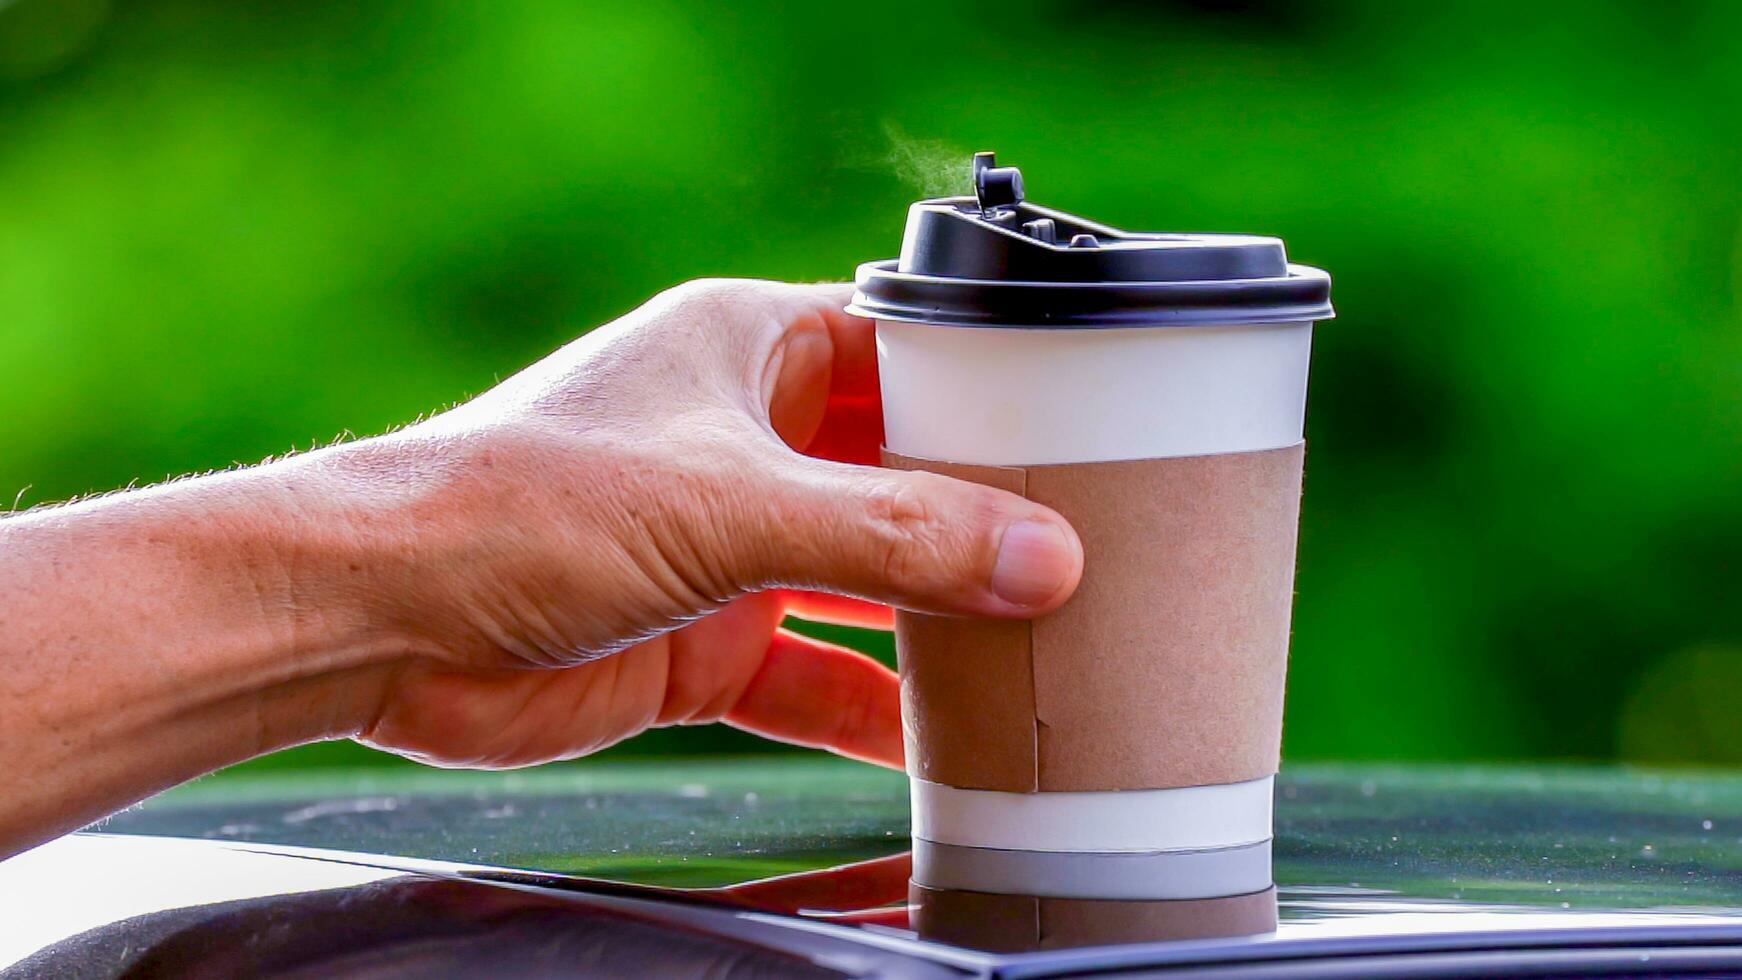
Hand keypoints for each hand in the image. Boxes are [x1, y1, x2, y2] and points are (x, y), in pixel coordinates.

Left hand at [325, 280, 1083, 769]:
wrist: (381, 621)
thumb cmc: (518, 506)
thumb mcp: (730, 509)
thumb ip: (892, 535)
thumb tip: (1040, 554)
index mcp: (749, 351)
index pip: (906, 352)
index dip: (995, 389)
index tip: (1090, 435)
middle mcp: (743, 441)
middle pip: (897, 474)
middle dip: (980, 518)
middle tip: (1086, 554)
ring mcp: (723, 547)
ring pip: (864, 581)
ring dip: (935, 620)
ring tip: (1037, 649)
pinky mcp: (699, 639)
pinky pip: (812, 674)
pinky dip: (868, 709)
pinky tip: (933, 744)